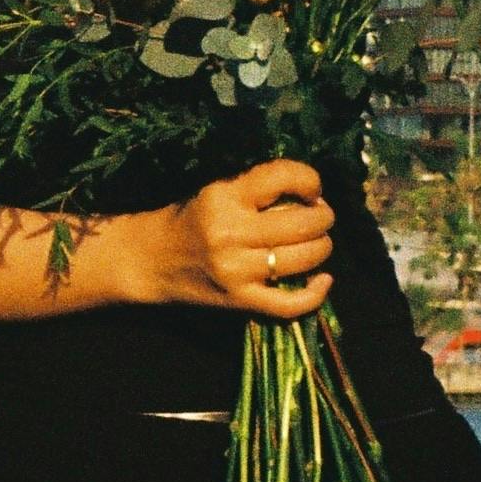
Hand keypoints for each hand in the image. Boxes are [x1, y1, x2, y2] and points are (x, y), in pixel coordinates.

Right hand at [137, 162, 334, 319]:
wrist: (156, 259)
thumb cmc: (193, 216)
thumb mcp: (219, 189)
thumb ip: (259, 188)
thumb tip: (310, 194)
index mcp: (225, 196)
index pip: (281, 177)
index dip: (309, 180)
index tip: (312, 188)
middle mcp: (231, 233)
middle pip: (300, 224)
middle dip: (322, 217)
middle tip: (321, 215)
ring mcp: (237, 272)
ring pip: (301, 260)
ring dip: (322, 248)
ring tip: (320, 240)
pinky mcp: (240, 301)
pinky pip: (288, 304)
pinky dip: (314, 294)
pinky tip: (324, 280)